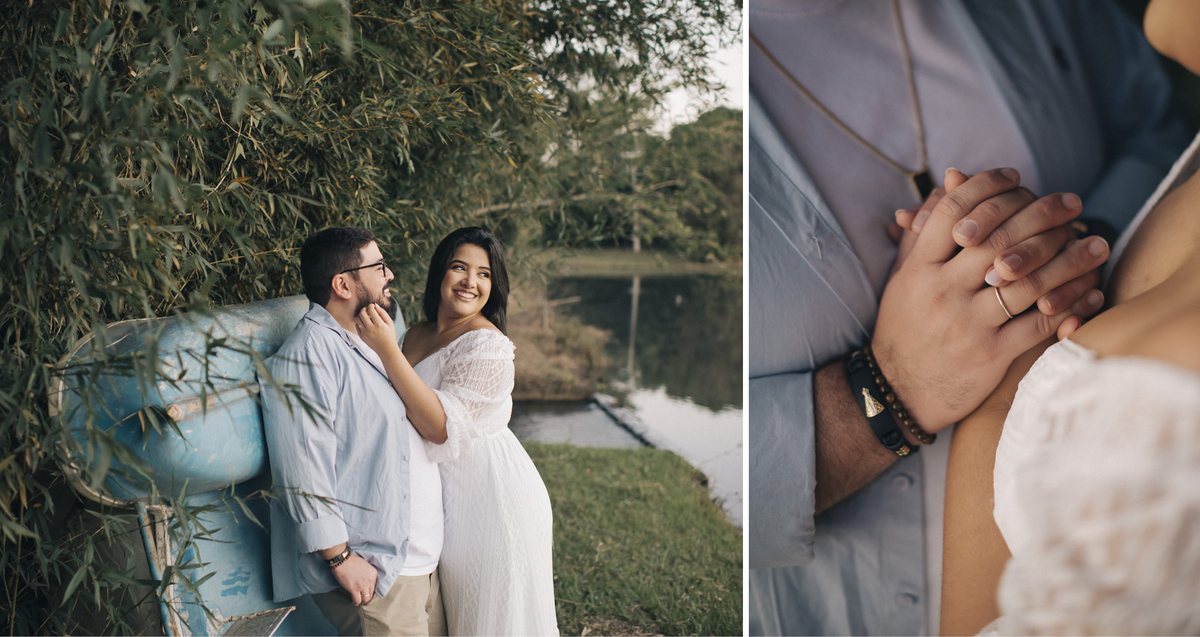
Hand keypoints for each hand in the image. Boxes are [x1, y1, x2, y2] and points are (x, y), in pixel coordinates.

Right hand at [332, 553, 377, 605]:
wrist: (342, 560)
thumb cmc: (351, 561)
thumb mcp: (365, 566)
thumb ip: (367, 575)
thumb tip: (366, 583)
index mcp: (373, 574)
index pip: (374, 587)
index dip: (368, 591)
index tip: (364, 592)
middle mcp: (370, 580)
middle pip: (370, 594)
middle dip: (365, 597)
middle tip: (360, 598)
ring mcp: (362, 585)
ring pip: (365, 599)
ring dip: (361, 601)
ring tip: (356, 601)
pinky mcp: (354, 589)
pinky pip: (357, 601)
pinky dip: (355, 603)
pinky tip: (352, 603)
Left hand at [356, 303, 398, 356]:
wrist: (386, 349)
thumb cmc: (389, 335)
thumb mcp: (390, 323)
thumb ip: (383, 313)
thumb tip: (375, 305)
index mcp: (379, 324)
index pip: (370, 310)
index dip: (371, 306)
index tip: (372, 306)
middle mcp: (370, 328)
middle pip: (362, 313)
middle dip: (364, 309)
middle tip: (368, 310)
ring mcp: (364, 333)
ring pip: (357, 319)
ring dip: (361, 315)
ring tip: (366, 316)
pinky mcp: (361, 336)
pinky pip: (356, 325)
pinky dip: (360, 322)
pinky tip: (365, 323)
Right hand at [873, 168, 1107, 435]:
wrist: (898, 391)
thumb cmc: (905, 328)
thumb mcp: (904, 278)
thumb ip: (924, 231)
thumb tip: (948, 184)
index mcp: (919, 268)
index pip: (952, 211)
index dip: (986, 187)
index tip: (1017, 178)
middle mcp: (942, 290)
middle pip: (998, 239)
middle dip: (1042, 214)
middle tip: (1072, 202)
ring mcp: (967, 322)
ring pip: (1026, 280)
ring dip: (1069, 259)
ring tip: (1096, 244)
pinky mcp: (990, 353)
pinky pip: (1038, 323)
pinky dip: (1069, 306)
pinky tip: (1090, 294)